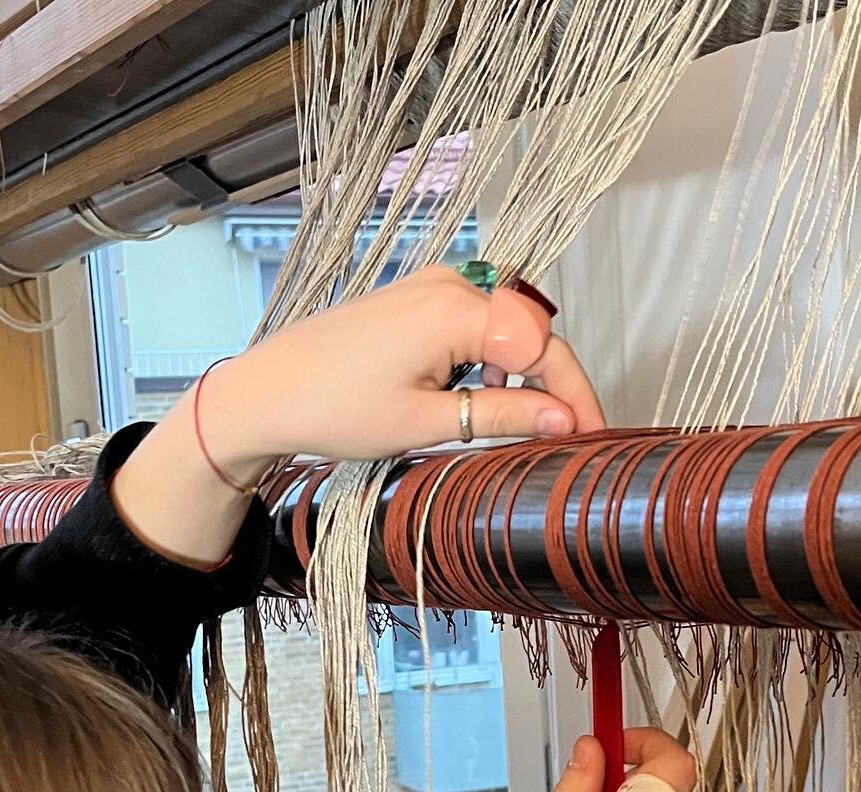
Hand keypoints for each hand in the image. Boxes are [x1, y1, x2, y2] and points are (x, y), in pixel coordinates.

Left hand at [113, 265, 603, 562]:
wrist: (267, 393)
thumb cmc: (331, 406)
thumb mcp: (426, 423)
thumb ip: (501, 417)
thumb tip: (562, 421)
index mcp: (456, 309)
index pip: (544, 347)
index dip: (575, 394)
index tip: (593, 435)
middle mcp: (449, 284)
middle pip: (532, 331)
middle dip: (554, 383)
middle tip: (567, 437)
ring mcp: (431, 286)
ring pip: (507, 327)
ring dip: (522, 374)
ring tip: (522, 426)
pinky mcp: (417, 299)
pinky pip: (478, 323)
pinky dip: (491, 361)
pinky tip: (481, 397)